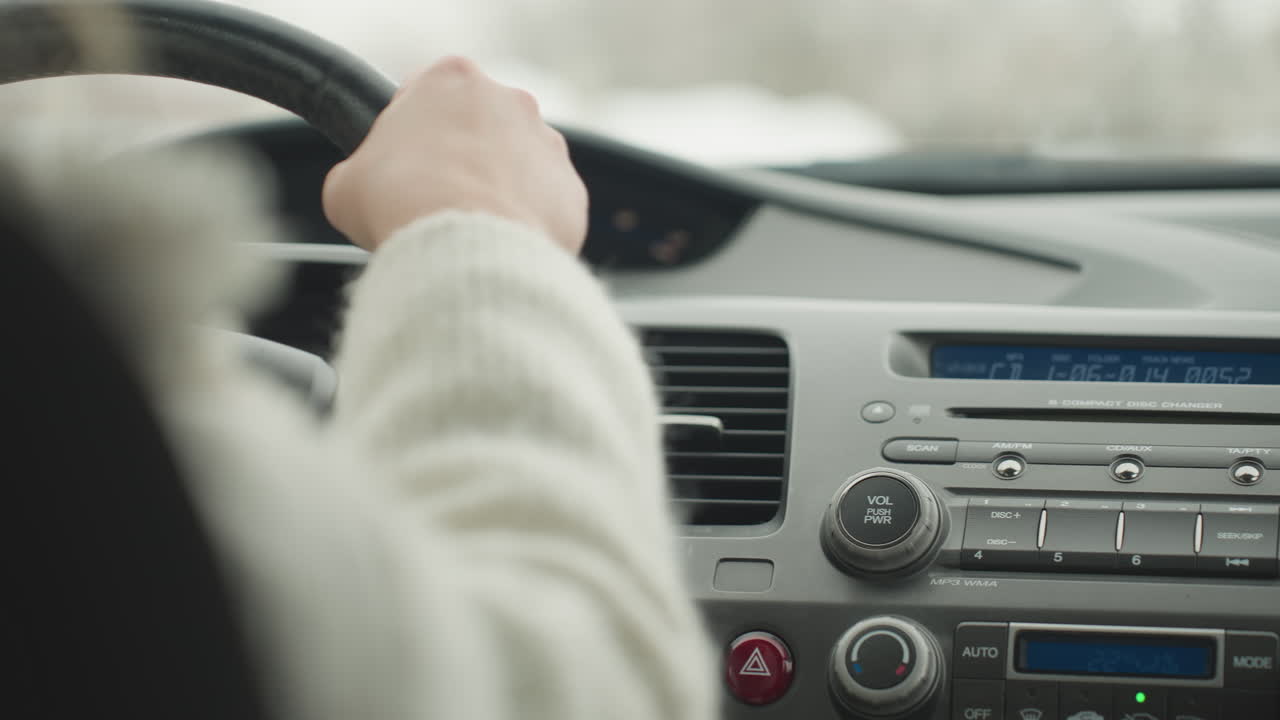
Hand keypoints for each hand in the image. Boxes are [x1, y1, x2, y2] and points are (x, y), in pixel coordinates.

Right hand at [322, 56, 587, 253]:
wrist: (465, 249)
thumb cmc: (402, 205)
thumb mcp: (346, 185)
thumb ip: (362, 172)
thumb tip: (362, 191)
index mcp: (451, 79)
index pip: (426, 97)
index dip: (409, 138)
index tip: (402, 170)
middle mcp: (509, 100)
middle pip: (478, 130)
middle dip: (459, 162)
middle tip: (434, 203)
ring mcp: (547, 145)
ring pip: (517, 167)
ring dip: (496, 192)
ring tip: (468, 232)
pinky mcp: (571, 191)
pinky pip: (544, 207)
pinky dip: (525, 226)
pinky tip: (498, 247)